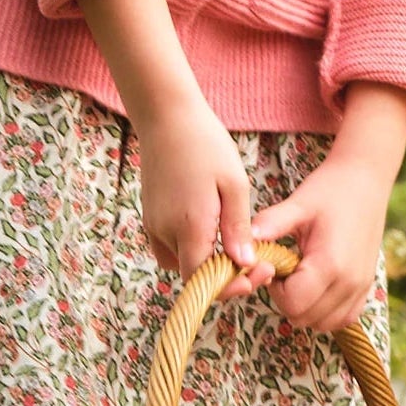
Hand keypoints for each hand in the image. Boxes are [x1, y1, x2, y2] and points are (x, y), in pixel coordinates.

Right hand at [134, 94, 262, 299]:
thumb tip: (245, 264)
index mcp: (189, 225)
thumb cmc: (206, 145)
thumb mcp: (235, 184)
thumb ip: (238, 228)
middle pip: (192, 275)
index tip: (256, 276)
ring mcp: (153, 225)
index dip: (228, 288)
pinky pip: (169, 249)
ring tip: (236, 247)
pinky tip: (211, 234)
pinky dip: (190, 251)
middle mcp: (165, 231)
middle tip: (256, 263)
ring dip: (206, 264)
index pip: (202, 280)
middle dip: (224, 277)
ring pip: (181, 264)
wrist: (167, 118)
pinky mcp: (149, 217)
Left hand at [251, 154, 388, 333]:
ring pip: (324, 324)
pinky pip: (344, 318)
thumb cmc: (330, 189)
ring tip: (303, 276)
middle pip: (304, 318)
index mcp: (329, 264)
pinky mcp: (368, 286)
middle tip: (287, 269)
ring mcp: (362, 286)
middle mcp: (349, 282)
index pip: (292, 303)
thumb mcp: (298, 204)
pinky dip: (327, 311)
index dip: (276, 289)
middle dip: (288, 299)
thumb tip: (242, 242)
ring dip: (306, 308)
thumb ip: (269, 225)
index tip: (276, 265)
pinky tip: (319, 286)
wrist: (366, 178)